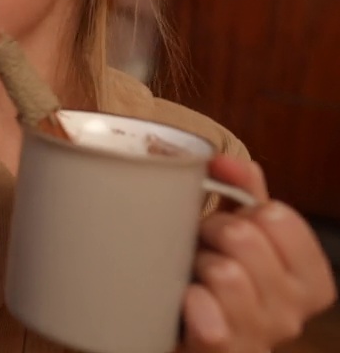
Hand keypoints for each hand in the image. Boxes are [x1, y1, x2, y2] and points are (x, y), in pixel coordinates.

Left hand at [180, 155, 336, 351]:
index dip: (242, 211)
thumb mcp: (243, 231)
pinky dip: (192, 304)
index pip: (279, 216)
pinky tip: (186, 301)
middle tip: (201, 248)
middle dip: (211, 232)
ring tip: (191, 276)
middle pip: (245, 238)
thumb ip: (246, 190)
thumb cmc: (219, 279)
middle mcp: (293, 313)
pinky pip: (211, 323)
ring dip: (194, 265)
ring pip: (225, 273)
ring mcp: (260, 337)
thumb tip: (221, 161)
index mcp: (311, 280)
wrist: (187, 335)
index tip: (231, 224)